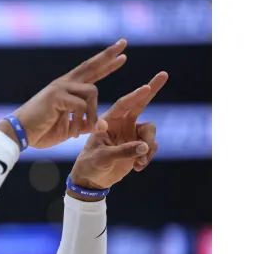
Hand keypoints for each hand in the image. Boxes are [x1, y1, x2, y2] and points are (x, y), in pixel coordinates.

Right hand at [11, 39, 128, 148]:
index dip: (106, 64)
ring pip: (91, 92)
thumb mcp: (70, 127)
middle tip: (123, 43)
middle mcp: (64, 84)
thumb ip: (86, 123)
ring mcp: (60, 87)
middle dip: (108, 55)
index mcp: (67, 89)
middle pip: (90, 65)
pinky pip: (81, 105)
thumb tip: (102, 124)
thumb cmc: (42, 130)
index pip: (90, 72)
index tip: (121, 55)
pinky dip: (80, 121)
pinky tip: (73, 132)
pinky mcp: (56, 95)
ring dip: (92, 113)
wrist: (20, 134)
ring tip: (83, 130)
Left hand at [69, 72, 168, 189]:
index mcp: (108, 121)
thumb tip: (145, 146)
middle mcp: (121, 124)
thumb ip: (123, 151)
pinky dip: (148, 156)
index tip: (146, 88)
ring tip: (140, 162)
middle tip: (164, 74)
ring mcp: (131, 134)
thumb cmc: (90, 165)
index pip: (123, 105)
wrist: (92, 179)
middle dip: (152, 89)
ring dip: (149, 146)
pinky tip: (138, 167)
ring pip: (150, 131)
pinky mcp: (138, 145)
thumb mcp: (103, 158)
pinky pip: (151, 146)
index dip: (135, 96)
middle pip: (140, 104)